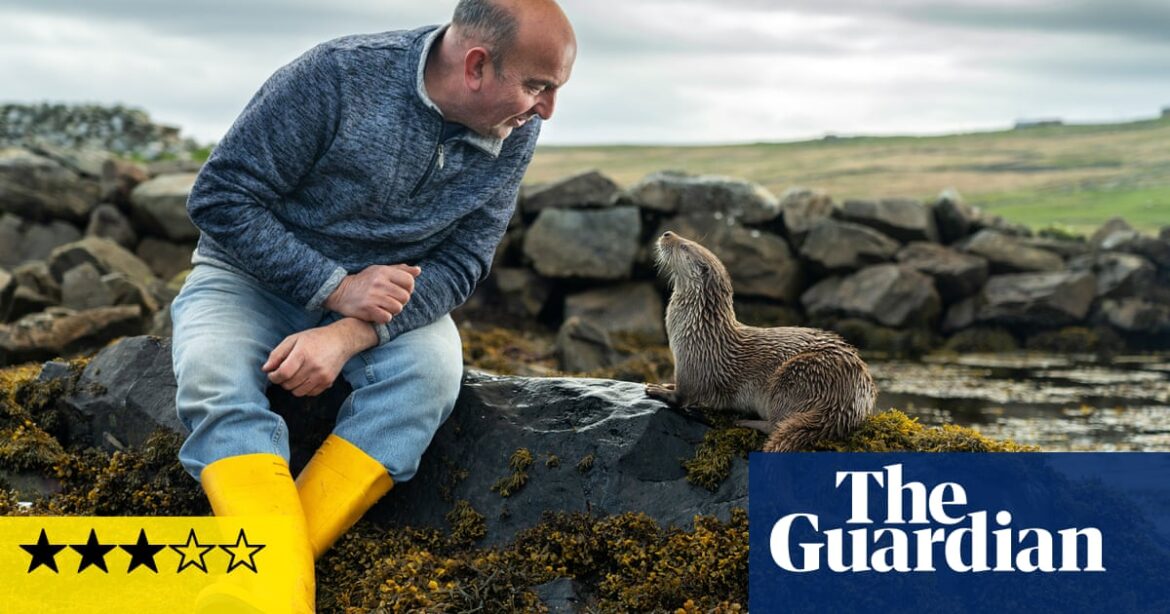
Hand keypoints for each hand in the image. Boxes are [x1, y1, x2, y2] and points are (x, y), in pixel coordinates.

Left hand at [262, 319, 376, 396]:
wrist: (341, 340)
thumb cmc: (315, 338)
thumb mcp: (294, 339)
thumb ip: (277, 354)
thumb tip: (266, 369)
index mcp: (303, 353)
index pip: (283, 373)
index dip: (273, 376)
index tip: (272, 373)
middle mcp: (313, 367)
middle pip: (288, 384)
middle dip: (281, 381)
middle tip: (284, 372)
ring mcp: (322, 376)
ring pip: (297, 392)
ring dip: (292, 386)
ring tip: (295, 375)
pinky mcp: (328, 382)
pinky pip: (309, 394)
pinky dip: (303, 388)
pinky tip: (305, 378)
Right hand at [324, 264, 421, 323]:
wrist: (340, 291)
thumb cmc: (364, 281)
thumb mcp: (380, 270)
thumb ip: (400, 270)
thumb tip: (418, 270)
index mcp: (384, 272)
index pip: (409, 281)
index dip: (408, 288)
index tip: (400, 291)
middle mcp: (379, 283)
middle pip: (405, 297)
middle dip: (401, 301)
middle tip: (392, 301)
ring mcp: (373, 296)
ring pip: (398, 308)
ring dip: (393, 310)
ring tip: (385, 307)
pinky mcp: (367, 309)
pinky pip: (387, 318)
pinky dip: (385, 318)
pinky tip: (379, 313)